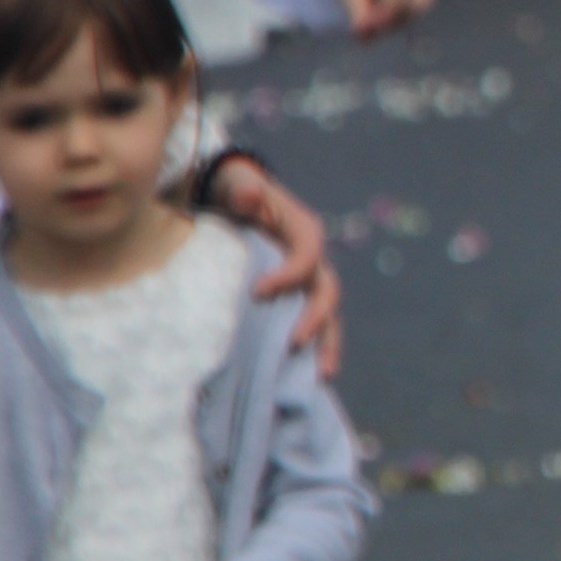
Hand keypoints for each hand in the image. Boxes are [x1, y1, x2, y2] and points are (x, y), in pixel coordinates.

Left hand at [208, 158, 343, 378]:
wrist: (231, 198)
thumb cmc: (234, 190)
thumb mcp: (237, 183)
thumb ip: (244, 189)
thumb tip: (252, 196)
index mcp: (305, 230)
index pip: (309, 255)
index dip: (291, 274)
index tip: (258, 291)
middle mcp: (313, 259)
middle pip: (327, 290)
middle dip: (317, 318)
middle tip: (293, 343)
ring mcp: (307, 281)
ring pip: (328, 314)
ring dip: (327, 344)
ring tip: (323, 375)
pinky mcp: (295, 297)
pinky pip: (311, 323)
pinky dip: (312, 348)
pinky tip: (305, 377)